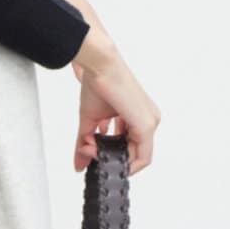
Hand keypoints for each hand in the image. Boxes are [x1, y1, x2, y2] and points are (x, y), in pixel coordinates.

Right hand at [29, 0, 160, 174]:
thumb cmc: (98, 83)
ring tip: (90, 147)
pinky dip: (119, 158)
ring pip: (138, 158)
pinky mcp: (147, 125)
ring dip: (110, 158)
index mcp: (139, 117)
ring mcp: (150, 122)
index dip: (111, 155)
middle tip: (87, 150)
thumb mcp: (90, 120)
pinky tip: (98, 147)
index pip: (130, 148)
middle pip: (133, 155)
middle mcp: (149, 119)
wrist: (100, 64)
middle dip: (108, 157)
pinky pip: (141, 156)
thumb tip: (78, 164)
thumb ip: (85, 143)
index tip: (91, 150)